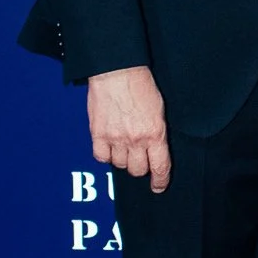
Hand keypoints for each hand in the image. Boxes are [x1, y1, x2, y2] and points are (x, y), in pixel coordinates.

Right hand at [87, 65, 171, 192]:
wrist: (117, 71)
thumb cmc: (141, 85)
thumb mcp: (159, 109)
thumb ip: (157, 131)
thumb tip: (155, 148)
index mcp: (155, 133)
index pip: (160, 167)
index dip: (160, 181)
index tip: (158, 187)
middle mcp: (136, 139)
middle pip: (138, 170)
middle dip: (140, 168)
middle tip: (140, 159)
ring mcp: (115, 138)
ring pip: (119, 165)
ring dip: (123, 160)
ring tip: (124, 148)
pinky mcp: (98, 134)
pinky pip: (101, 157)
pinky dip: (105, 155)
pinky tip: (109, 147)